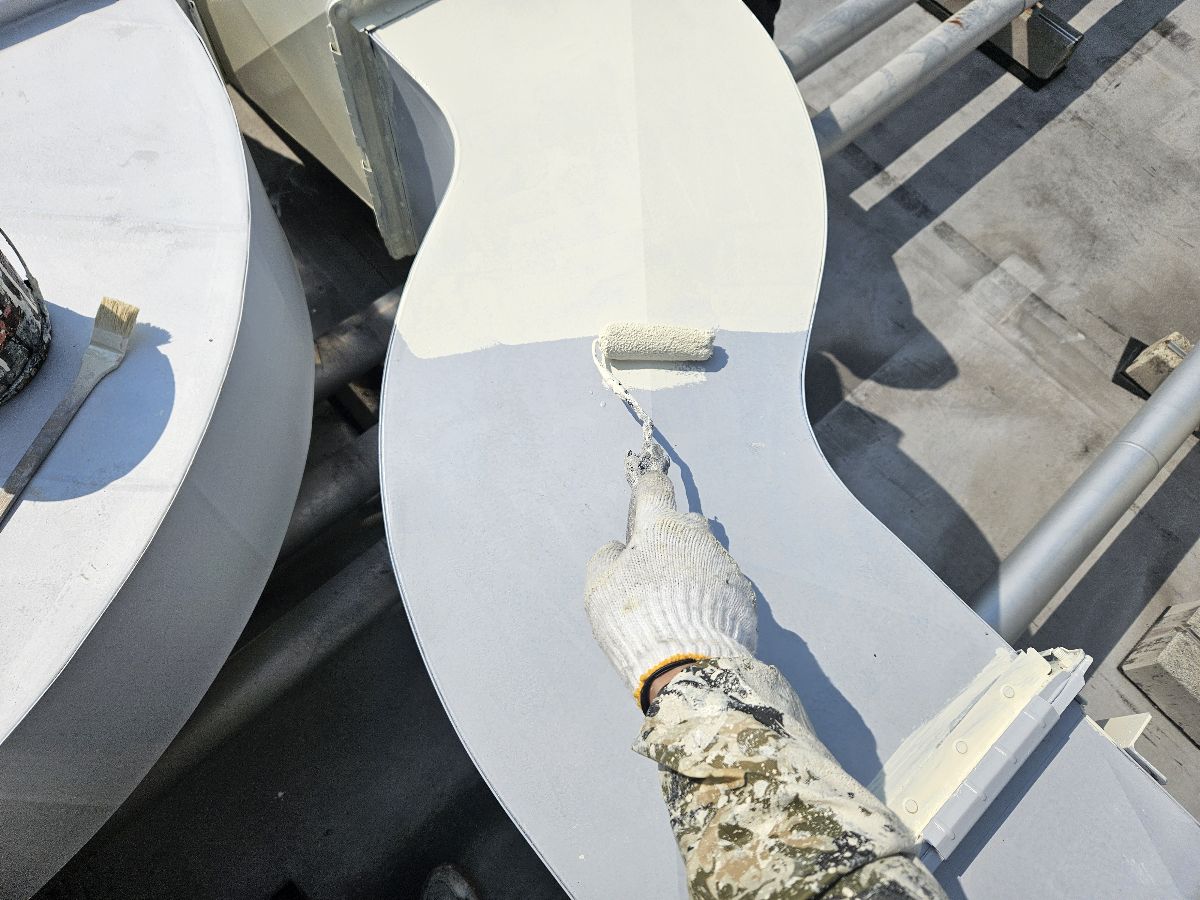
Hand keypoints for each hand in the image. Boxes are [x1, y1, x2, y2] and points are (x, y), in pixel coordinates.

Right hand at [584, 440, 756, 704]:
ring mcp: (725, 565)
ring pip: (706, 556)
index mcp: (660, 526)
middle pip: (683, 525)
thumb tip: (621, 549)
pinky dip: (711, 596)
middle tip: (655, 571)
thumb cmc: (635, 618)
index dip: (646, 487)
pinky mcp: (745, 595)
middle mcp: (697, 536)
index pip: (654, 489)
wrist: (689, 665)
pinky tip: (699, 620)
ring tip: (677, 605)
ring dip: (692, 570)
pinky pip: (722, 585)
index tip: (645, 490)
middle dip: (671, 539)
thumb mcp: (599, 587)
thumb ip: (608, 558)